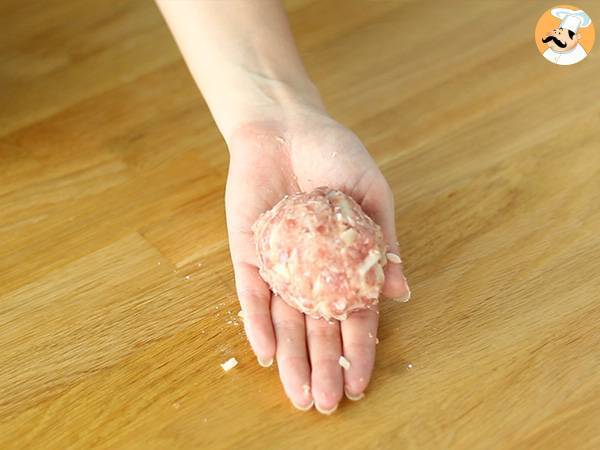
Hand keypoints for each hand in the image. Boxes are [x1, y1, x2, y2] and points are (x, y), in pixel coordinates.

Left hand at [225, 106, 409, 413]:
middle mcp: (313, 271)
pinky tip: (264, 351)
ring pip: (285, 320)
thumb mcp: (371, 194)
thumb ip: (381, 241)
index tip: (361, 384)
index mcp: (346, 262)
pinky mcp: (250, 252)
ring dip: (291, 357)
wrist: (287, 126)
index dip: (359, 350)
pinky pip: (252, 292)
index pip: (355, 315)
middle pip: (318, 328)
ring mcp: (281, 264)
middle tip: (327, 404)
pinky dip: (257, 319)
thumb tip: (400, 291)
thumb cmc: (337, 155)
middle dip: (324, 365)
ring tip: (299, 393)